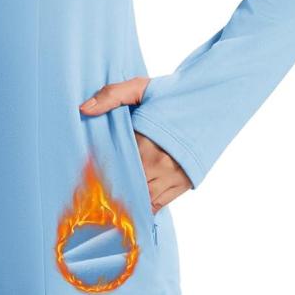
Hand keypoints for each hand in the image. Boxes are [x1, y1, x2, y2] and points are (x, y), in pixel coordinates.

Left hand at [79, 76, 193, 209]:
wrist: (211, 101)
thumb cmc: (172, 93)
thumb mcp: (139, 87)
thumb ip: (110, 95)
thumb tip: (83, 109)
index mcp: (144, 139)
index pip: (114, 163)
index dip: (99, 172)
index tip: (85, 178)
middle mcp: (158, 161)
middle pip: (126, 185)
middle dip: (110, 189)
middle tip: (94, 195)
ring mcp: (173, 174)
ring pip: (142, 198)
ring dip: (127, 200)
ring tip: (110, 205)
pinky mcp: (185, 183)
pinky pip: (160, 204)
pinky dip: (145, 207)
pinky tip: (132, 206)